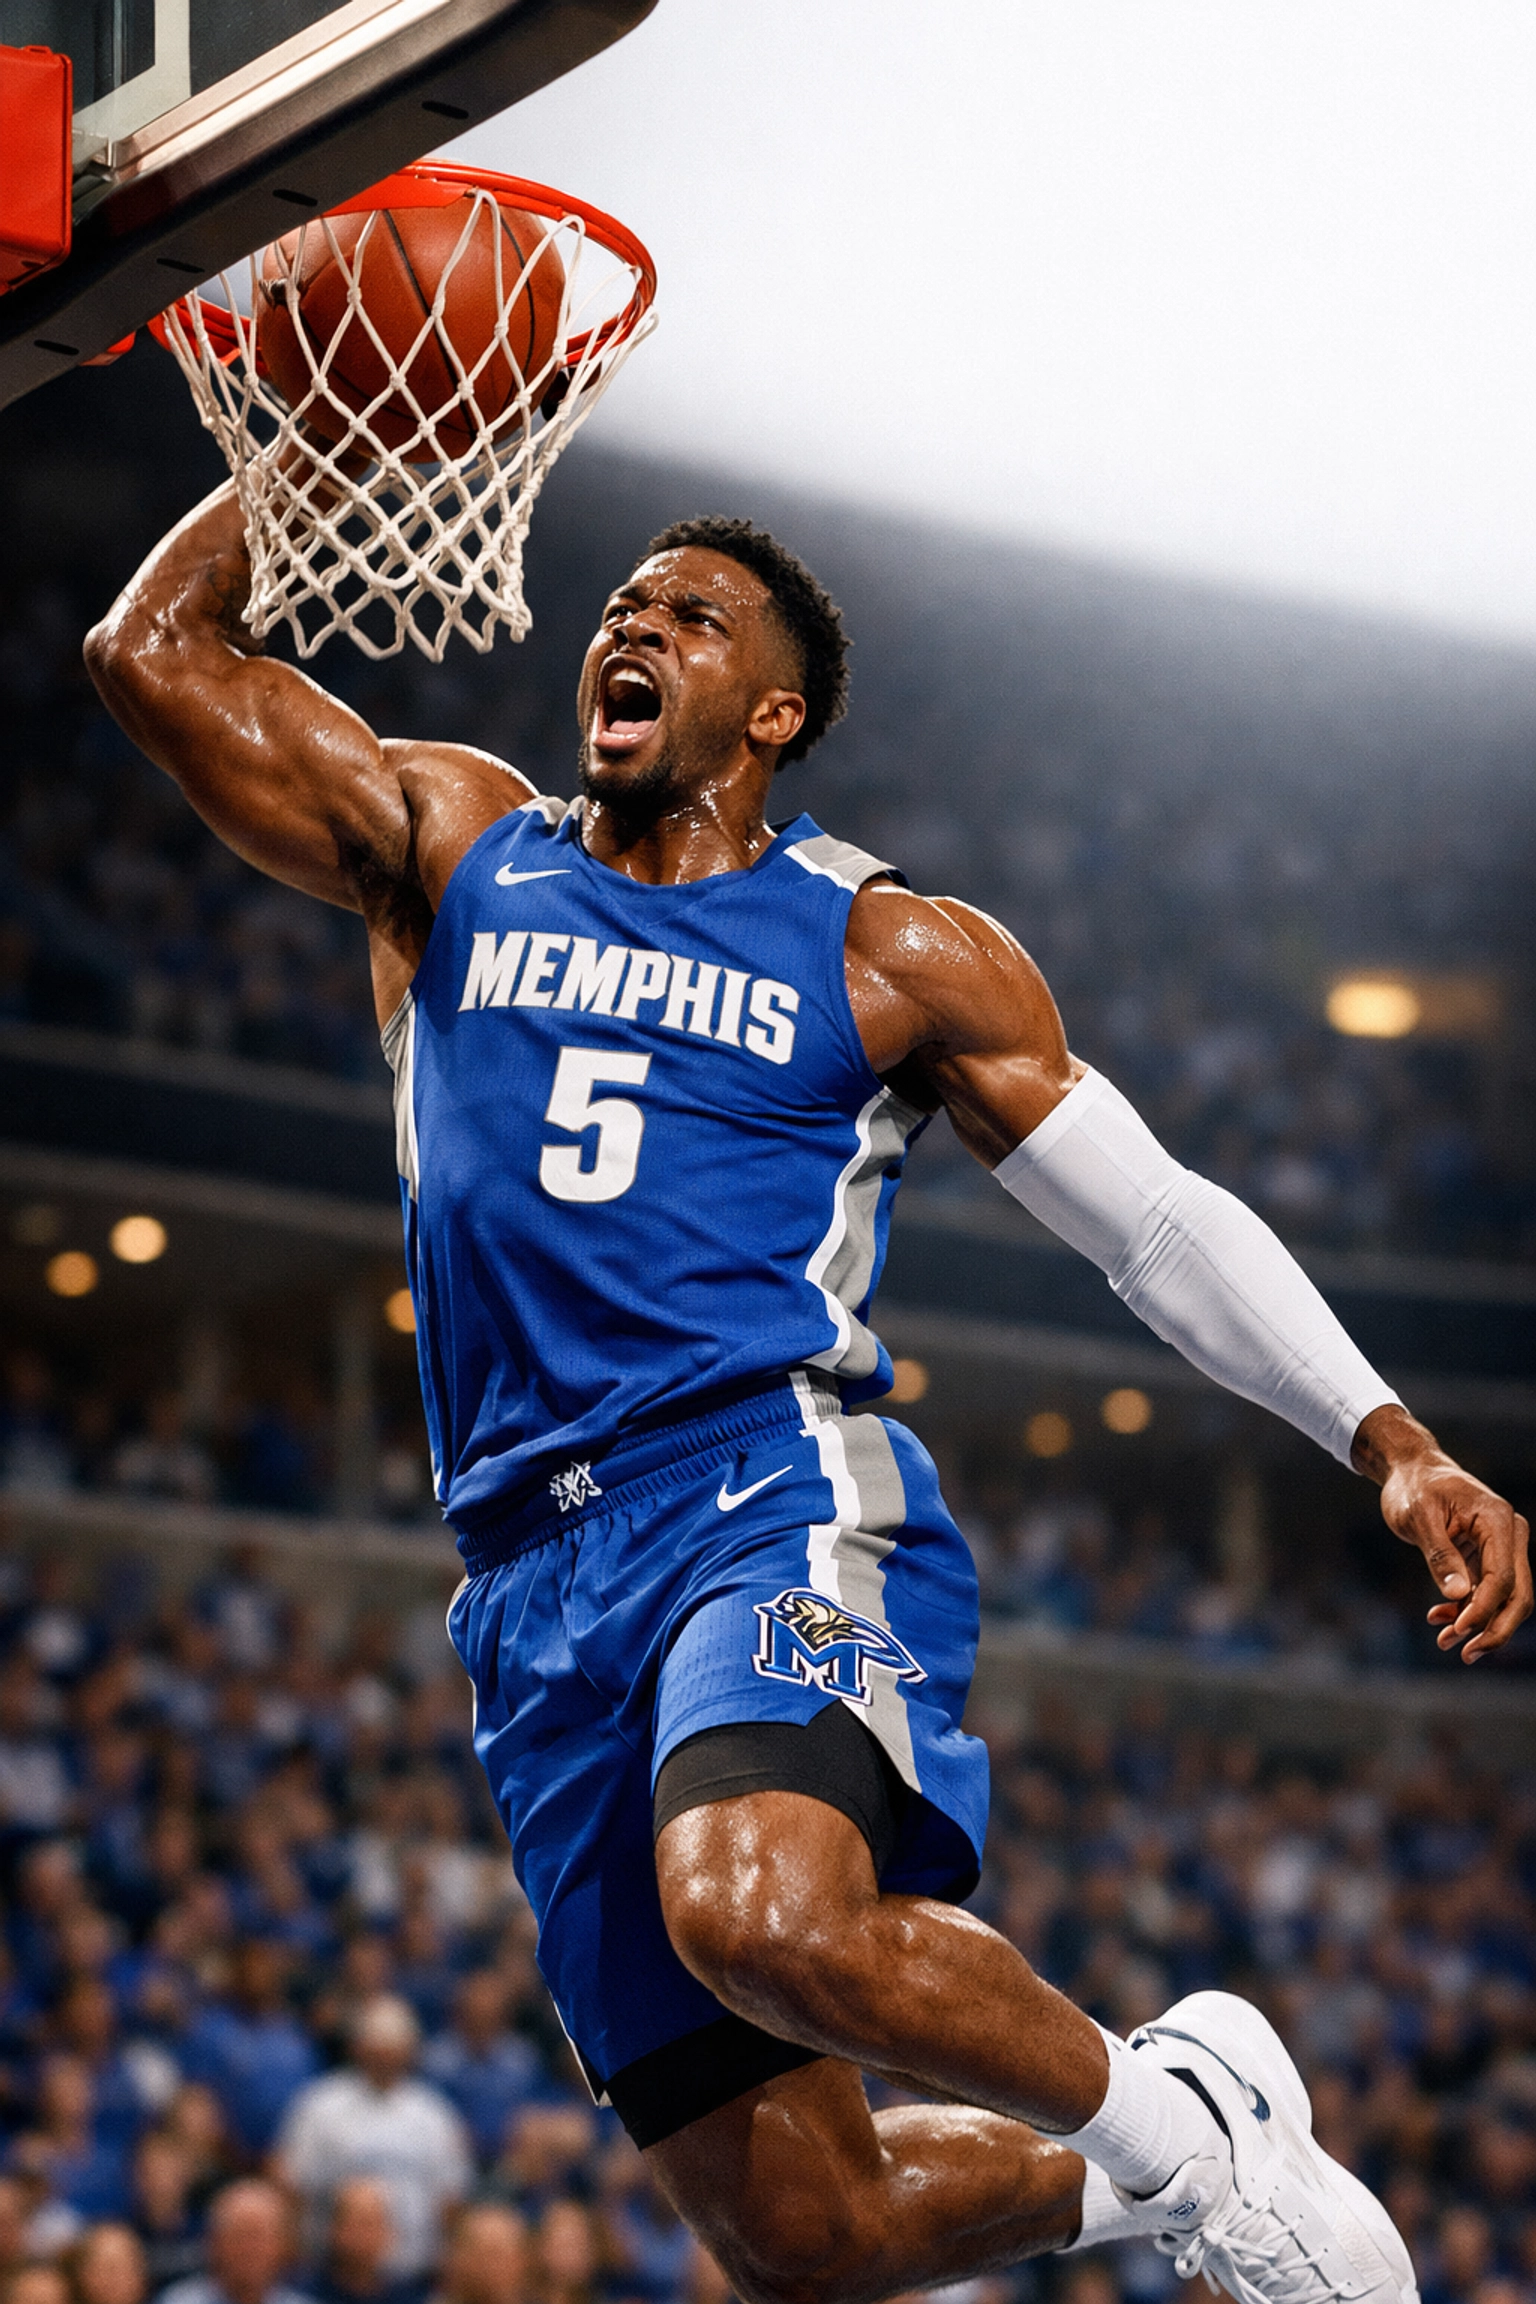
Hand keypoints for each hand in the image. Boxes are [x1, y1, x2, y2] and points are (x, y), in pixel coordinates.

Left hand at [1353, 1404, 1531, 1661]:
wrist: (1411, 1470)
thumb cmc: (1414, 1487)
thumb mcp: (1418, 1517)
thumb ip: (1439, 1555)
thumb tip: (1459, 1595)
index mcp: (1498, 1520)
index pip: (1503, 1577)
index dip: (1483, 1608)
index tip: (1458, 1630)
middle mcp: (1510, 1534)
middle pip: (1518, 1594)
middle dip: (1493, 1628)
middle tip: (1466, 1654)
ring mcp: (1501, 1547)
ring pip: (1505, 1598)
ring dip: (1479, 1624)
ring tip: (1445, 1643)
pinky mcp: (1488, 1557)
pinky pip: (1487, 1592)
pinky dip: (1467, 1610)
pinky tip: (1440, 1620)